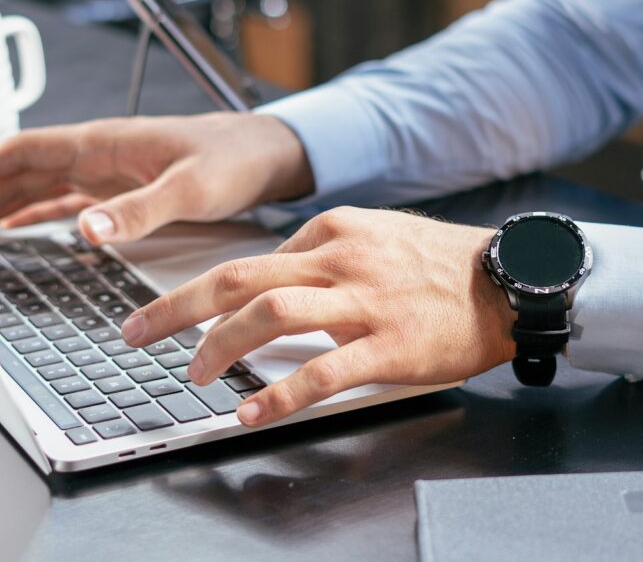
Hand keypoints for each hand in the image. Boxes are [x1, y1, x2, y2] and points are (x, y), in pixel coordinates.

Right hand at [0, 112, 312, 248]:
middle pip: (22, 172)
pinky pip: (69, 199)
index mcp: (106, 143)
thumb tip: (84, 231)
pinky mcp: (127, 188)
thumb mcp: (191, 190)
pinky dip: (40, 213)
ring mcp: (112, 172)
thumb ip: (139, 211)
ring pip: (41, 186)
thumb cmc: (235, 160)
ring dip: (4, 208)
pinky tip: (27, 229)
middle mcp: (101, 154)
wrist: (270, 154)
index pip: (26, 149)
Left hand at [120, 206, 515, 426]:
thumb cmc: (439, 263)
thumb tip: (276, 277)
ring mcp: (363, 301)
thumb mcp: (377, 235)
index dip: (206, 290)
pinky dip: (278, 394)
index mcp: (334, 230)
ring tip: (194, 374)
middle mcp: (340, 259)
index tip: (178, 312)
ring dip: (219, 345)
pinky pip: (321, 370)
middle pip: (239, 277)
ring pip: (270, 315)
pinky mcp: (387, 345)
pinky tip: (250, 413)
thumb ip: (325, 252)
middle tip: (136, 332)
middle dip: (177, 306)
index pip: (252, 259)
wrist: (506, 280)